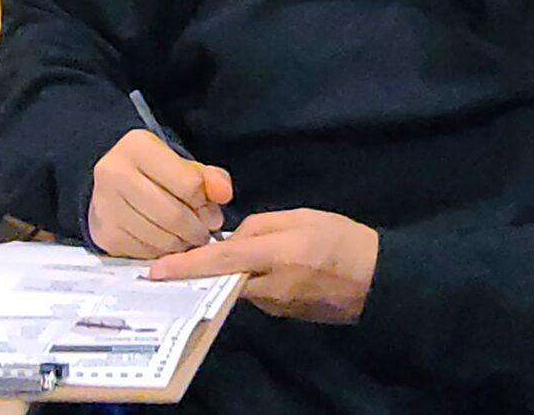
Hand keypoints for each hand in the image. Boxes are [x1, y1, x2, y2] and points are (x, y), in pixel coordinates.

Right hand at [88, 129, 233, 257]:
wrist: (114, 183)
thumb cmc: (154, 173)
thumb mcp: (184, 166)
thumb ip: (210, 178)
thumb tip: (223, 194)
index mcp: (137, 147)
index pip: (188, 184)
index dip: (205, 202)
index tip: (209, 208)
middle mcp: (114, 173)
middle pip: (173, 215)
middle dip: (196, 229)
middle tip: (203, 232)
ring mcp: (105, 205)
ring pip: (159, 237)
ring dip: (181, 244)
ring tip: (187, 238)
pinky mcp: (104, 233)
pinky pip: (143, 252)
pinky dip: (161, 253)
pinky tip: (166, 243)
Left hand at [149, 208, 379, 323]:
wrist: (377, 279)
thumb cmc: (341, 239)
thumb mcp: (301, 218)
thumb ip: (261, 225)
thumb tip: (232, 240)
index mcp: (275, 256)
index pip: (221, 261)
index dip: (187, 265)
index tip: (156, 271)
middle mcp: (271, 288)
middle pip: (225, 279)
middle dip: (205, 270)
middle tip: (182, 257)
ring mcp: (277, 307)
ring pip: (241, 287)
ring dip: (234, 272)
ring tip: (241, 253)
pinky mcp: (284, 316)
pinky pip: (258, 295)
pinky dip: (254, 280)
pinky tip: (264, 268)